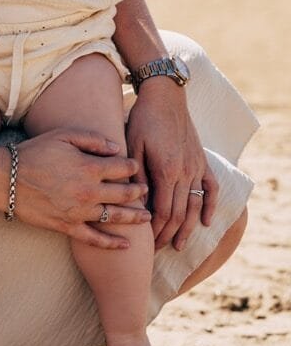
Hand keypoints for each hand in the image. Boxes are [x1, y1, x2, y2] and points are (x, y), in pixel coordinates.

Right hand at [14, 130, 151, 249]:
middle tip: (147, 191)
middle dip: (139, 192)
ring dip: (134, 218)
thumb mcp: (63, 136)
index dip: (134, 167)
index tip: (137, 167)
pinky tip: (125, 245)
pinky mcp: (68, 226)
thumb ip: (92, 139)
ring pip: (116, 217)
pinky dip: (112, 244)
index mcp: (90, 167)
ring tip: (147, 218)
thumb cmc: (34, 153)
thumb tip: (115, 148)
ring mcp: (80, 212)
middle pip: (124, 193)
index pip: (123, 168)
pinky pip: (95, 239)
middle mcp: (89, 191)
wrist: (7, 180)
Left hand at [125, 81, 217, 250]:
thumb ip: (136, 173)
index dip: (156, 230)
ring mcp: (197, 167)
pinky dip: (211, 206)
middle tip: (159, 249)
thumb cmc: (143, 118)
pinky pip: (211, 188)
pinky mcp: (202, 160)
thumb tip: (135, 201)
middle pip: (179, 213)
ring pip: (195, 205)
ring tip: (179, 245)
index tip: (148, 244)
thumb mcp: (133, 144)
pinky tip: (207, 222)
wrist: (166, 96)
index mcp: (166, 170)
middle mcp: (185, 172)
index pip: (163, 211)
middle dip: (169, 234)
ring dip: (188, 228)